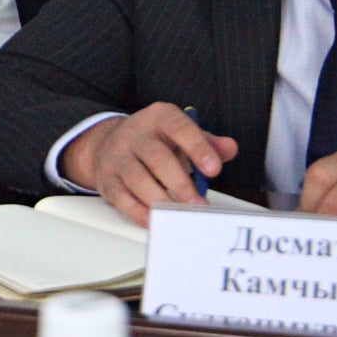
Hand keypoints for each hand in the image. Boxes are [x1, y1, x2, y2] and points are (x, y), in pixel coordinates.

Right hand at [61, 103, 239, 226]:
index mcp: (159, 118)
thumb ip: (208, 142)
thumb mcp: (181, 134)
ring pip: (138, 179)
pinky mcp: (107, 179)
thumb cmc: (155, 141)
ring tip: (179, 214)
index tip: (213, 169)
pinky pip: (121, 197)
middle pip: (157, 157)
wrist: (110, 142)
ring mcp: (118, 156)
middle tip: (198, 203)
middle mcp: (135, 134)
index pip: (178, 128)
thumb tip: (229, 148)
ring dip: (160, 199)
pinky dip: (138, 211)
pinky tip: (154, 219)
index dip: (197, 148)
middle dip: (179, 183)